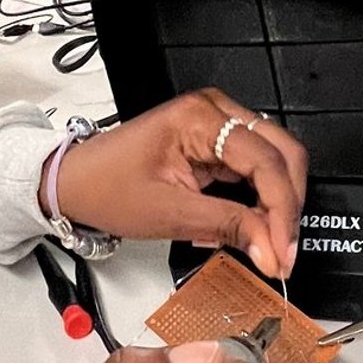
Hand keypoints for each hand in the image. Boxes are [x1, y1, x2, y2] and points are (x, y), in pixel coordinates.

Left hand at [50, 91, 307, 280]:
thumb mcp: (170, 214)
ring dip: (276, 205)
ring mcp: (216, 124)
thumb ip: (228, 227)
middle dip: (288, 206)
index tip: (283, 251)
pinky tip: (247, 227)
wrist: (74, 182)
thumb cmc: (106, 186)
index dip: (282, 211)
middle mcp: (215, 111)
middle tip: (283, 251)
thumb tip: (271, 249)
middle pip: (282, 154)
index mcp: (200, 117)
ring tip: (263, 244)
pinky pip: (255, 169)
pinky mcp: (214, 143)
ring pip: (275, 161)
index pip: (266, 161)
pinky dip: (258, 201)